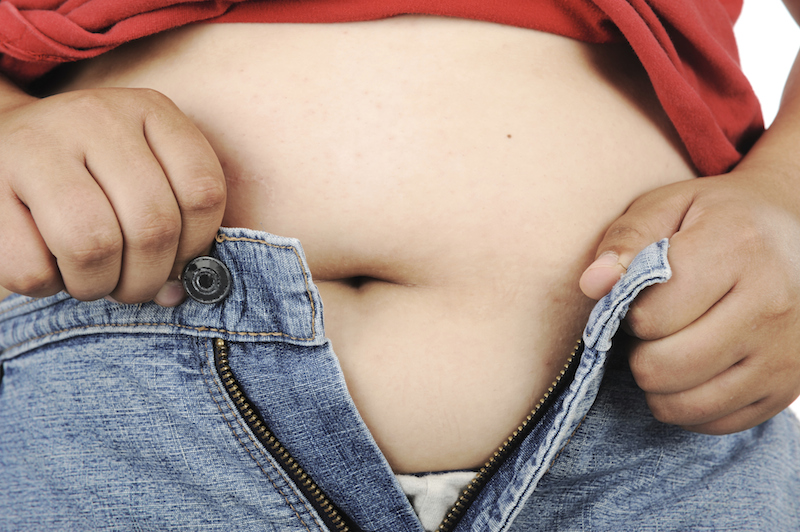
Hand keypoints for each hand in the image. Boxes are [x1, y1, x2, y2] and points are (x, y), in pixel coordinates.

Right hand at [0, 87, 225, 304]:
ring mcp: (39, 143)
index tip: (174, 261)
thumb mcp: (144, 177)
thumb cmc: (90, 174)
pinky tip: (47, 263)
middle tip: (129, 286)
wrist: (0, 138)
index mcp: (151, 111)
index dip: (195, 246)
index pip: (203, 193)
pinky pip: (33, 267)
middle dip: (146, 279)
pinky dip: (46, 286)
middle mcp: (98, 117)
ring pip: (94, 247)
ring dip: (97, 285)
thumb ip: (174, 228)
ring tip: (90, 279)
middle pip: (153, 227)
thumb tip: (176, 294)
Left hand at [579, 168, 799, 433]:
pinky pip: (716, 422)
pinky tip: (691, 370)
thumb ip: (624, 241)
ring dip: (658, 385)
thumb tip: (592, 285)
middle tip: (649, 329)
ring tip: (665, 349)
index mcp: (737, 248)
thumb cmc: (714, 219)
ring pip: (687, 404)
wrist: (797, 231)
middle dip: (638, 353)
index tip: (639, 296)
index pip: (651, 315)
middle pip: (665, 367)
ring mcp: (786, 352)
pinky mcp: (789, 387)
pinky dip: (688, 405)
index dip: (628, 312)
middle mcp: (771, 304)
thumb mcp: (666, 206)